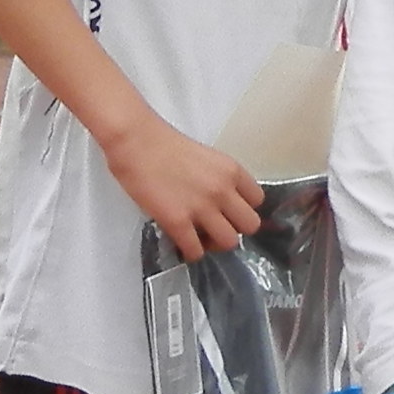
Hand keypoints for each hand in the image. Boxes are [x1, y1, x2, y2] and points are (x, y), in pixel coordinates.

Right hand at [105, 112, 263, 257]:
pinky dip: (191, 252)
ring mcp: (201, 207)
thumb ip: (220, 179)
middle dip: (234, 229)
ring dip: (214, 244)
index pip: (257, 200)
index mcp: (232, 171)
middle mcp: (223, 190)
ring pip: (228, 242)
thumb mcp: (208, 158)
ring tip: (199, 238)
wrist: (136, 141)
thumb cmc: (164, 145)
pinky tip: (183, 245)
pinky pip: (196, 251)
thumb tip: (221, 202)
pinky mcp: (177, 221)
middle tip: (216, 228)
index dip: (243, 209)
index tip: (229, 211)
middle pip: (250, 225)